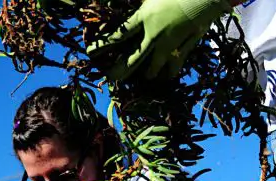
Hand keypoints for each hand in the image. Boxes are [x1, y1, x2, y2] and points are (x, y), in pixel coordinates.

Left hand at [87, 0, 230, 79]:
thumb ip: (140, 1)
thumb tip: (123, 1)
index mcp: (145, 16)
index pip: (119, 33)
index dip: (104, 43)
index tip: (91, 52)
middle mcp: (153, 34)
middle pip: (133, 57)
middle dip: (120, 69)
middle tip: (111, 77)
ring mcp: (169, 44)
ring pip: (154, 64)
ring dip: (149, 72)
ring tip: (146, 77)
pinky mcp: (185, 47)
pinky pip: (175, 64)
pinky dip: (171, 70)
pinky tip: (168, 75)